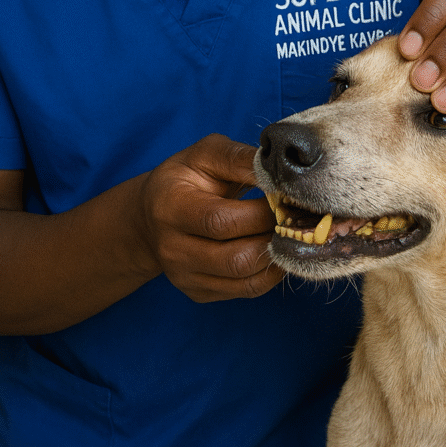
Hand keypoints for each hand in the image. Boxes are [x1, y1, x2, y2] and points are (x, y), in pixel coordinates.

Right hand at [138, 133, 282, 302]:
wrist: (152, 214)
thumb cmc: (186, 177)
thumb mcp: (206, 154)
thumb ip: (239, 159)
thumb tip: (278, 171)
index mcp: (171, 207)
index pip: (221, 221)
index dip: (260, 212)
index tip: (284, 198)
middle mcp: (172, 249)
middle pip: (236, 258)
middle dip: (273, 237)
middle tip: (293, 218)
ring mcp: (184, 276)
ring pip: (245, 280)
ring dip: (277, 257)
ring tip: (288, 233)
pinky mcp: (198, 292)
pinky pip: (246, 291)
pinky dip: (270, 273)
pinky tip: (274, 249)